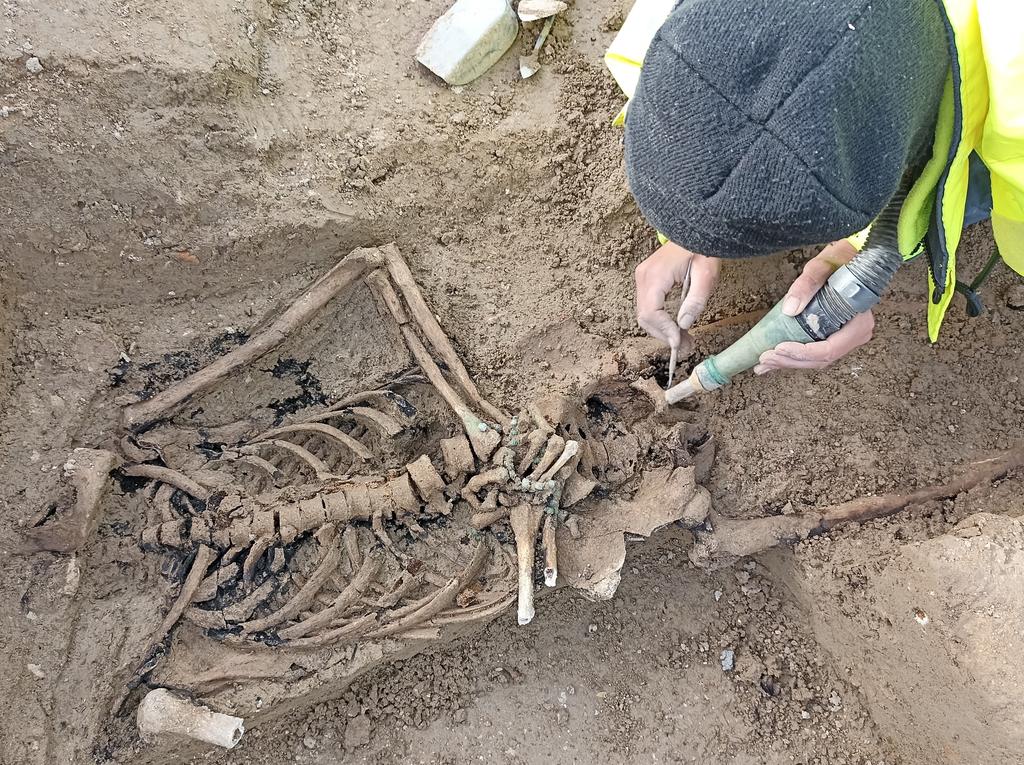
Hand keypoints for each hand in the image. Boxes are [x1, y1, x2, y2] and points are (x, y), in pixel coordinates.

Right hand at [635, 242, 719, 350]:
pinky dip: (660, 320)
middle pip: (645, 317)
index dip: (665, 331)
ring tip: (683, 340)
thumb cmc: (703, 248)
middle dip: (664, 335)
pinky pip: (648, 306)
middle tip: (685, 347)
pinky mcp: (647, 279)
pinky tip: (676, 327)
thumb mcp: (706, 275)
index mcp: (655, 275)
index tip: (681, 343)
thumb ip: (695, 301)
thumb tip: (684, 325)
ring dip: (662, 330)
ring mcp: (643, 277)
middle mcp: (643, 277)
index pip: (651, 313)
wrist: (697, 229)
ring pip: (645, 314)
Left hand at [754, 240, 873, 374]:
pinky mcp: (835, 336)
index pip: (828, 349)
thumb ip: (807, 284)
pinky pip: (815, 353)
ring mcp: (846, 338)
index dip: (803, 352)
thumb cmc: (842, 261)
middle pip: (819, 359)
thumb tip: (790, 308)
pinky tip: (776, 360)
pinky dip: (795, 357)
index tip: (780, 348)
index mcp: (858, 323)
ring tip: (765, 363)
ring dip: (789, 362)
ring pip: (816, 360)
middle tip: (766, 358)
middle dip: (790, 360)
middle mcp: (855, 334)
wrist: (852, 257)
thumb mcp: (822, 267)